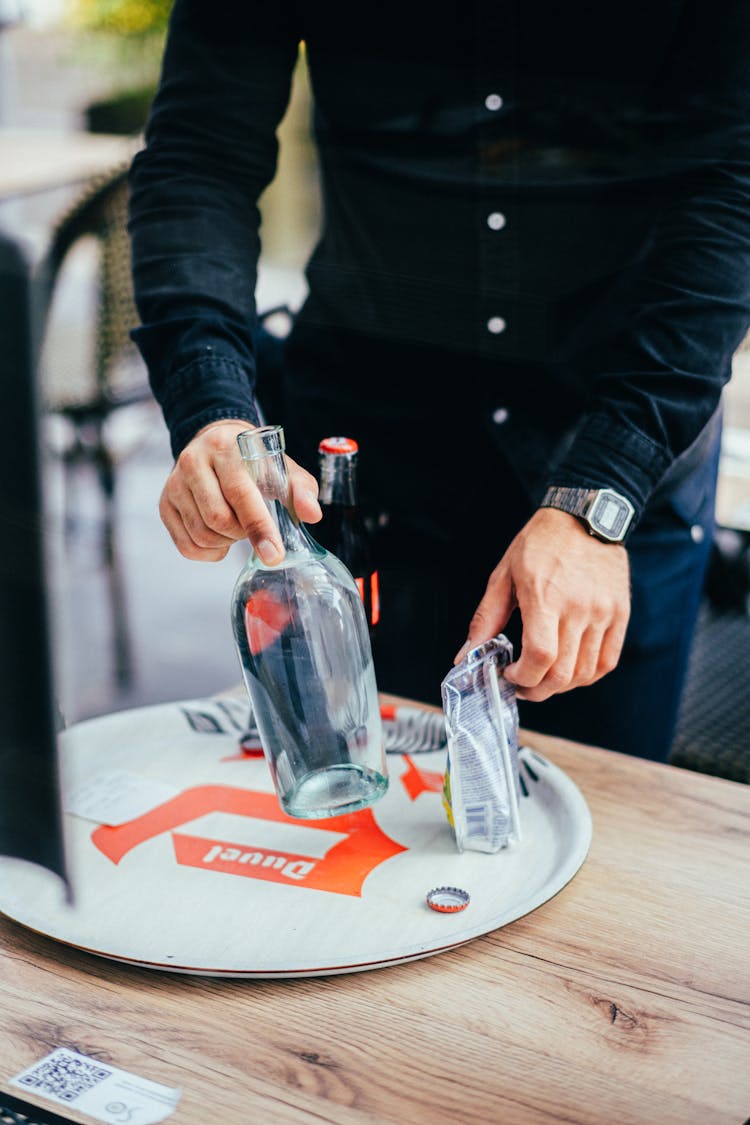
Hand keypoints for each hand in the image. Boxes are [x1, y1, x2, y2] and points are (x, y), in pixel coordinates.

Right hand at [159, 419, 321, 562]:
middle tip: (251, 524)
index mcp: (225, 448)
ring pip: (202, 535)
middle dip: (242, 533)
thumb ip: (300, 489)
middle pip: (217, 519)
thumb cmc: (254, 460)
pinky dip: (210, 552)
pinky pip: (187, 547)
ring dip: (226, 542)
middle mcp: (193, 462)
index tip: (273, 554)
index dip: (258, 527)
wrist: (216, 443)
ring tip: (236, 526)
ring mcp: (175, 484)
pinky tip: (220, 536)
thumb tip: (312, 515)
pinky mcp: (164, 504)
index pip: (240, 494)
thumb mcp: (282, 467)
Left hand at [454, 508, 630, 700]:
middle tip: (523, 685)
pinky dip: (588, 675)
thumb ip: (486, 618)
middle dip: (537, 690)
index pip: (539, 657)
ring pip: (585, 673)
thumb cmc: (540, 543)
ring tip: (544, 678)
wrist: (585, 516)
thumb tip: (466, 655)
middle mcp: (578, 608)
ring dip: (561, 686)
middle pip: (562, 674)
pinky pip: (607, 660)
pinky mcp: (620, 613)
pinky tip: (570, 670)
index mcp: (544, 597)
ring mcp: (603, 612)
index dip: (522, 678)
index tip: (509, 675)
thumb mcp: (504, 575)